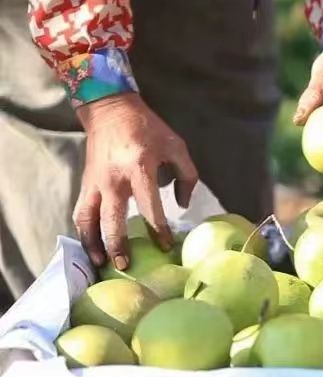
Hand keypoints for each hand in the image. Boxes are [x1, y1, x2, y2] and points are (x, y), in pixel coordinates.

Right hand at [75, 94, 198, 268]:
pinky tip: (91, 247)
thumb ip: (187, 176)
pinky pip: (81, 212)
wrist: (110, 111)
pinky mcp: (85, 184)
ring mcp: (95, 182)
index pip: (149, 206)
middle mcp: (113, 179)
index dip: (158, 228)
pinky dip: (84, 232)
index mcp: (139, 167)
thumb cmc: (148, 129)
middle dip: (117, 244)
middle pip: (111, 219)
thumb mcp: (176, 146)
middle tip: (125, 265)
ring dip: (92, 243)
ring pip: (87, 219)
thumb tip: (184, 206)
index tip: (166, 245)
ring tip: (100, 263)